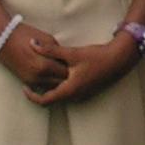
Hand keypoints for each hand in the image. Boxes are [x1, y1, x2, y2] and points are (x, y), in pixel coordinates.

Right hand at [0, 20, 70, 92]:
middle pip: (60, 83)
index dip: (74, 69)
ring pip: (52, 87)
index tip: (78, 64)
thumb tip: (68, 59)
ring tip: (64, 71)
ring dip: (58, 81)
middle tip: (74, 69)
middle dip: (68, 77)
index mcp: (46, 65)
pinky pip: (42, 86)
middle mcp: (39, 76)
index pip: (66, 74)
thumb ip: (59, 51)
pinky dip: (49, 82)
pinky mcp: (26, 80)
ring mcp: (31, 80)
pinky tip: (53, 73)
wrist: (4, 38)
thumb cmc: (26, 35)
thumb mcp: (48, 39)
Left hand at [25, 35, 142, 105]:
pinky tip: (57, 73)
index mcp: (69, 90)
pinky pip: (68, 92)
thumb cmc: (96, 57)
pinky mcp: (86, 90)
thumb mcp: (72, 53)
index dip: (31, 96)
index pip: (44, 100)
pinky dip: (60, 86)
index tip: (24, 87)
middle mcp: (75, 96)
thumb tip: (32, 44)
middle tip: (29, 79)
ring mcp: (82, 95)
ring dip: (50, 88)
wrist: (119, 59)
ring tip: (41, 75)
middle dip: (39, 91)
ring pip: (60, 96)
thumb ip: (50, 50)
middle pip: (51, 99)